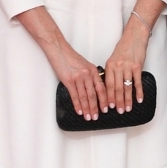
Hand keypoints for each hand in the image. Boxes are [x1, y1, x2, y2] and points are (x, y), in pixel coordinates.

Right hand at [14, 5, 107, 119]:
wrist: (59, 50)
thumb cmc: (71, 58)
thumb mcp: (85, 65)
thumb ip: (91, 76)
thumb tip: (95, 88)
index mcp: (94, 70)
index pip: (102, 88)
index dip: (105, 100)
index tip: (107, 108)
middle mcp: (88, 74)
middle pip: (94, 95)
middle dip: (96, 108)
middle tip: (97, 117)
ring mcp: (78, 77)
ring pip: (85, 97)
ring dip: (87, 109)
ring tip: (89, 117)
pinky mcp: (69, 80)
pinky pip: (74, 95)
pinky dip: (77, 105)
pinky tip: (79, 111)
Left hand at [104, 25, 148, 113]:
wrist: (134, 37)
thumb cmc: (124, 48)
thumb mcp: (113, 59)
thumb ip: (111, 72)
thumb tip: (109, 87)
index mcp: (109, 66)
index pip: (108, 85)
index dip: (108, 97)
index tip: (109, 107)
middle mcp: (118, 67)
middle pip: (117, 88)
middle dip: (118, 102)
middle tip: (119, 111)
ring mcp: (128, 67)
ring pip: (127, 87)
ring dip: (127, 100)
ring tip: (128, 108)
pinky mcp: (137, 66)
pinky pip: (138, 82)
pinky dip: (139, 92)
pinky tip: (139, 100)